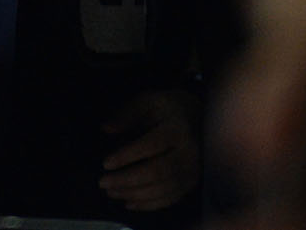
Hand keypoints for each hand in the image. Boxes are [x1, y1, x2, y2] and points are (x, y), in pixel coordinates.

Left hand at [100, 89, 203, 211]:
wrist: (202, 119)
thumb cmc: (170, 108)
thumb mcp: (149, 101)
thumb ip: (128, 113)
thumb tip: (106, 129)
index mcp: (177, 129)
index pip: (151, 145)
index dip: (127, 156)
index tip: (105, 163)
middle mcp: (188, 152)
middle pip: (157, 172)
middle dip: (127, 180)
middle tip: (103, 183)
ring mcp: (193, 170)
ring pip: (163, 189)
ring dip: (134, 194)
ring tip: (112, 192)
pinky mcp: (192, 183)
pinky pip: (170, 199)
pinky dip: (149, 204)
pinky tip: (129, 203)